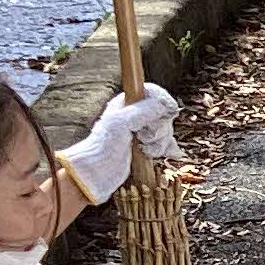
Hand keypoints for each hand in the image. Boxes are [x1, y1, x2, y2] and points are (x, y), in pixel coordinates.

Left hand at [60, 84, 179, 200]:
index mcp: (128, 103)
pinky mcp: (147, 145)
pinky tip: (162, 154)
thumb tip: (165, 105)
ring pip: (165, 130)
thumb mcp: (122, 122)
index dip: (162, 101)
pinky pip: (166, 143)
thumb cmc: (104, 145)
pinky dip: (165, 149)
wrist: (97, 171)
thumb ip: (144, 110)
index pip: (153, 93)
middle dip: (159, 128)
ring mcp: (142, 130)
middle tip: (143, 137)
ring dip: (159, 142)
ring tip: (143, 148)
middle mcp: (136, 114)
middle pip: (163, 114)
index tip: (167, 112)